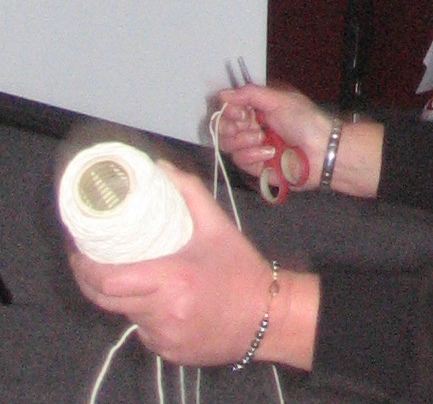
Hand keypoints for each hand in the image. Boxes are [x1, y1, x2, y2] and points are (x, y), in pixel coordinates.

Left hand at [69, 168, 297, 365]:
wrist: (267, 317)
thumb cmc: (241, 269)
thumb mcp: (218, 225)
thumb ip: (189, 192)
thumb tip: (159, 166)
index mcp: (171, 281)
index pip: (109, 281)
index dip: (85, 268)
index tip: (77, 251)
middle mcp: (161, 314)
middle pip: (108, 301)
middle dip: (92, 281)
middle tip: (89, 260)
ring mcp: (162, 339)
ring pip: (127, 316)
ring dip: (123, 296)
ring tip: (133, 274)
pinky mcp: (168, 354)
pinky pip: (144, 331)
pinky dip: (144, 314)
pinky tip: (160, 301)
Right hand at [210, 83, 330, 188]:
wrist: (321, 151)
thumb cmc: (304, 121)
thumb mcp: (279, 100)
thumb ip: (250, 94)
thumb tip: (221, 94)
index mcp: (258, 108)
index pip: (229, 108)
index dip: (228, 110)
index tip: (241, 112)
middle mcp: (251, 126)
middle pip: (221, 127)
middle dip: (230, 126)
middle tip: (246, 124)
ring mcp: (252, 147)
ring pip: (227, 145)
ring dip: (244, 140)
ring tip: (262, 137)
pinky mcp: (254, 167)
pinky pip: (239, 161)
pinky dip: (253, 155)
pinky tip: (270, 152)